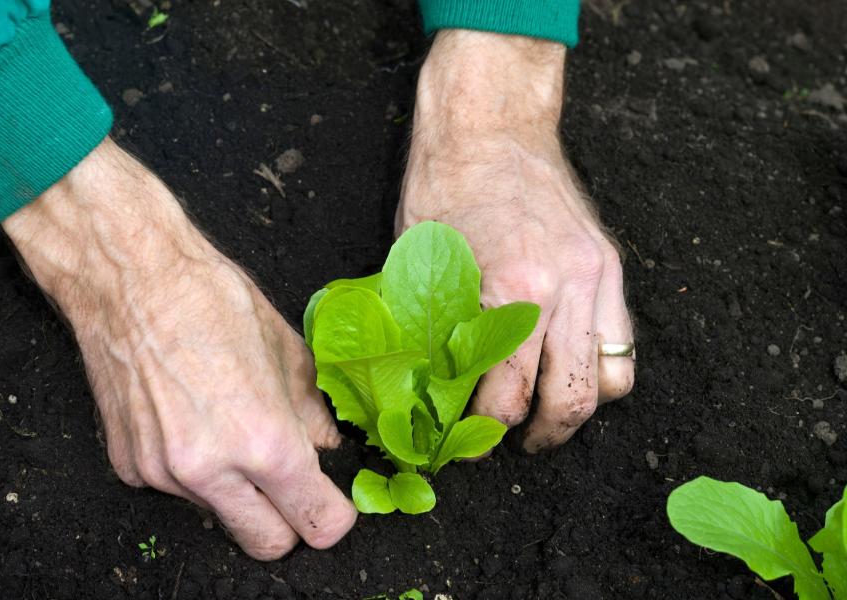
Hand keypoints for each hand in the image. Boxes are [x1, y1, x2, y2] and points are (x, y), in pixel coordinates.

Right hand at [2, 139, 356, 558]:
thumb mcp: (285, 349)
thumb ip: (313, 411)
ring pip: (220, 515)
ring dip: (236, 491)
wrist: (126, 277)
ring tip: (230, 427)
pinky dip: (193, 470)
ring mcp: (163, 473)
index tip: (332, 502)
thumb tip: (327, 446)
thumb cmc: (209, 298)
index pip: (316, 523)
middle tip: (291, 483)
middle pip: (267, 544)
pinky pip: (178, 489)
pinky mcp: (128, 466)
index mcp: (263, 440)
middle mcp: (211, 469)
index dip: (332, 515)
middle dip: (288, 523)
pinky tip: (190, 419)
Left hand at [399, 31, 634, 451]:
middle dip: (539, 435)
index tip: (466, 441)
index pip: (506, 396)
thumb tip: (428, 387)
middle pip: (570, 401)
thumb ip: (433, 329)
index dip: (483, 431)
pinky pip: (621, 340)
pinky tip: (566, 368)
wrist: (492, 125)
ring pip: (610, 380)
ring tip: (545, 414)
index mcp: (510, 291)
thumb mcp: (421, 262)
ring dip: (577, 408)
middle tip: (511, 442)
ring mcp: (595, 277)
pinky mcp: (609, 265)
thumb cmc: (444, 186)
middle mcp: (563, 290)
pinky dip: (598, 368)